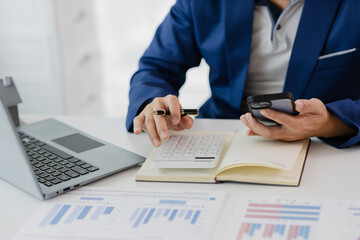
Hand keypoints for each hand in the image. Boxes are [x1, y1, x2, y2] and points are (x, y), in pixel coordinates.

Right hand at [133, 95, 193, 146]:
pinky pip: (137, 120)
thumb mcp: (181, 118)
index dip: (175, 111)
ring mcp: (149, 109)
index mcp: (169, 100)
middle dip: (161, 126)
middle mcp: (158, 103)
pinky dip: (137, 126)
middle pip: (158, 113)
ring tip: (157, 143)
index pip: (172, 102)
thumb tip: (188, 123)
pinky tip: (137, 132)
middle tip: (165, 136)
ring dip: (152, 132)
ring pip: (149, 120)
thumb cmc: (171, 115)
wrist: (162, 113)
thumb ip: (186, 121)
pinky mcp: (141, 116)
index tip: (177, 121)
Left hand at [240, 98, 355, 140]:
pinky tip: (247, 129)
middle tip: (247, 116)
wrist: (322, 126)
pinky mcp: (281, 135)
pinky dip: (257, 132)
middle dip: (256, 125)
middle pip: (270, 132)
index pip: (284, 120)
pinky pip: (268, 135)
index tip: (263, 109)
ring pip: (267, 134)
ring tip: (244, 118)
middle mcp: (290, 132)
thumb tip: (298, 104)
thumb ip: (308, 105)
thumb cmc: (318, 115)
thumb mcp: (317, 107)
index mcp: (299, 124)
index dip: (273, 115)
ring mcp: (285, 135)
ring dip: (254, 127)